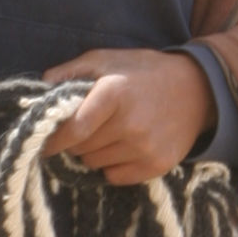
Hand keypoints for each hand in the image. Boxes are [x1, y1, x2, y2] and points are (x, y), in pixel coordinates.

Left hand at [41, 48, 215, 184]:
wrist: (197, 89)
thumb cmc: (143, 72)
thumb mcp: (107, 59)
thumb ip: (70, 70)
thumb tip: (40, 87)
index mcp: (114, 93)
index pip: (73, 130)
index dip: (53, 140)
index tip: (43, 142)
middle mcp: (130, 123)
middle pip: (80, 148)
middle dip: (75, 141)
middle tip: (87, 128)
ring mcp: (145, 147)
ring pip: (95, 164)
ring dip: (93, 152)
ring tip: (110, 133)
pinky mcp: (157, 165)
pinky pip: (115, 177)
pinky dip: (112, 166)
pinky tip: (124, 147)